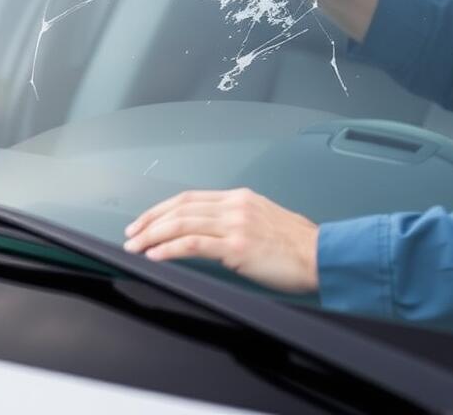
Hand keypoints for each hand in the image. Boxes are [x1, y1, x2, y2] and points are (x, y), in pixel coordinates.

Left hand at [123, 188, 319, 293]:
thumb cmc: (299, 246)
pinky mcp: (237, 246)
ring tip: (136, 247)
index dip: (162, 209)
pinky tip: (156, 255)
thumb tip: (212, 235)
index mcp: (241, 198)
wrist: (321, 255)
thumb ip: (238, 222)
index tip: (145, 221)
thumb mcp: (266, 222)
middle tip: (131, 235)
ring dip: (153, 236)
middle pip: (180, 208)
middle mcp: (235, 206)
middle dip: (150, 222)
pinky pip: (193, 244)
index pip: (190, 198)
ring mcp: (236, 224)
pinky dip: (169, 248)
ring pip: (181, 224)